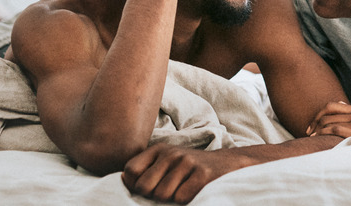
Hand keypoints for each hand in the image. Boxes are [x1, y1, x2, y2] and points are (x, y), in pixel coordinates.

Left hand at [122, 143, 249, 203]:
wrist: (227, 163)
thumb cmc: (190, 168)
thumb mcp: (167, 162)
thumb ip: (145, 169)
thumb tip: (123, 178)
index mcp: (159, 149)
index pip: (131, 171)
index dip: (134, 185)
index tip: (148, 188)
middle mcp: (172, 153)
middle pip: (144, 187)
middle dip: (152, 195)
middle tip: (167, 190)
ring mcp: (188, 162)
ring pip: (162, 195)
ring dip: (171, 198)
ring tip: (182, 189)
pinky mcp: (202, 173)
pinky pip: (181, 197)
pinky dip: (185, 200)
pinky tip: (193, 190)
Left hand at [306, 102, 350, 140]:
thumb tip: (341, 104)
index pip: (334, 106)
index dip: (319, 114)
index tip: (312, 124)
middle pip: (329, 114)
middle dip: (315, 123)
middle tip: (308, 132)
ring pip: (331, 122)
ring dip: (318, 130)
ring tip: (311, 137)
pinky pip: (339, 132)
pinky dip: (327, 134)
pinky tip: (321, 140)